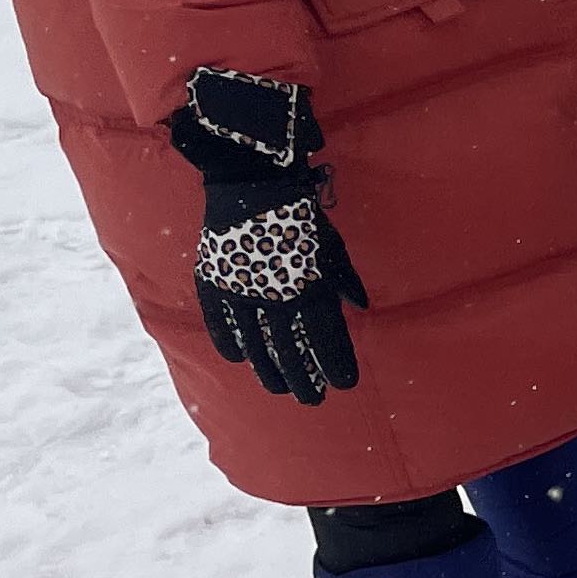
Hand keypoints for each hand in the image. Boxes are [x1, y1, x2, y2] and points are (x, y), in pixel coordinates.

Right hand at [166, 67, 364, 402]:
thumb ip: (344, 278)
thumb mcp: (331, 244)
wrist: (250, 178)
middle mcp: (274, 295)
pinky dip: (227, 339)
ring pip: (256, 342)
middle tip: (312, 400)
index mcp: (308, 286)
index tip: (345, 384)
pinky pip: (219, 318)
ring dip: (268, 369)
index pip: (325, 337)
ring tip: (279, 389)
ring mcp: (241, 289)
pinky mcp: (214, 278)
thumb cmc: (300, 212)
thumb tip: (362, 307)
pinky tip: (236, 358)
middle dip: (304, 377)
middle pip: (290, 348)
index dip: (335, 363)